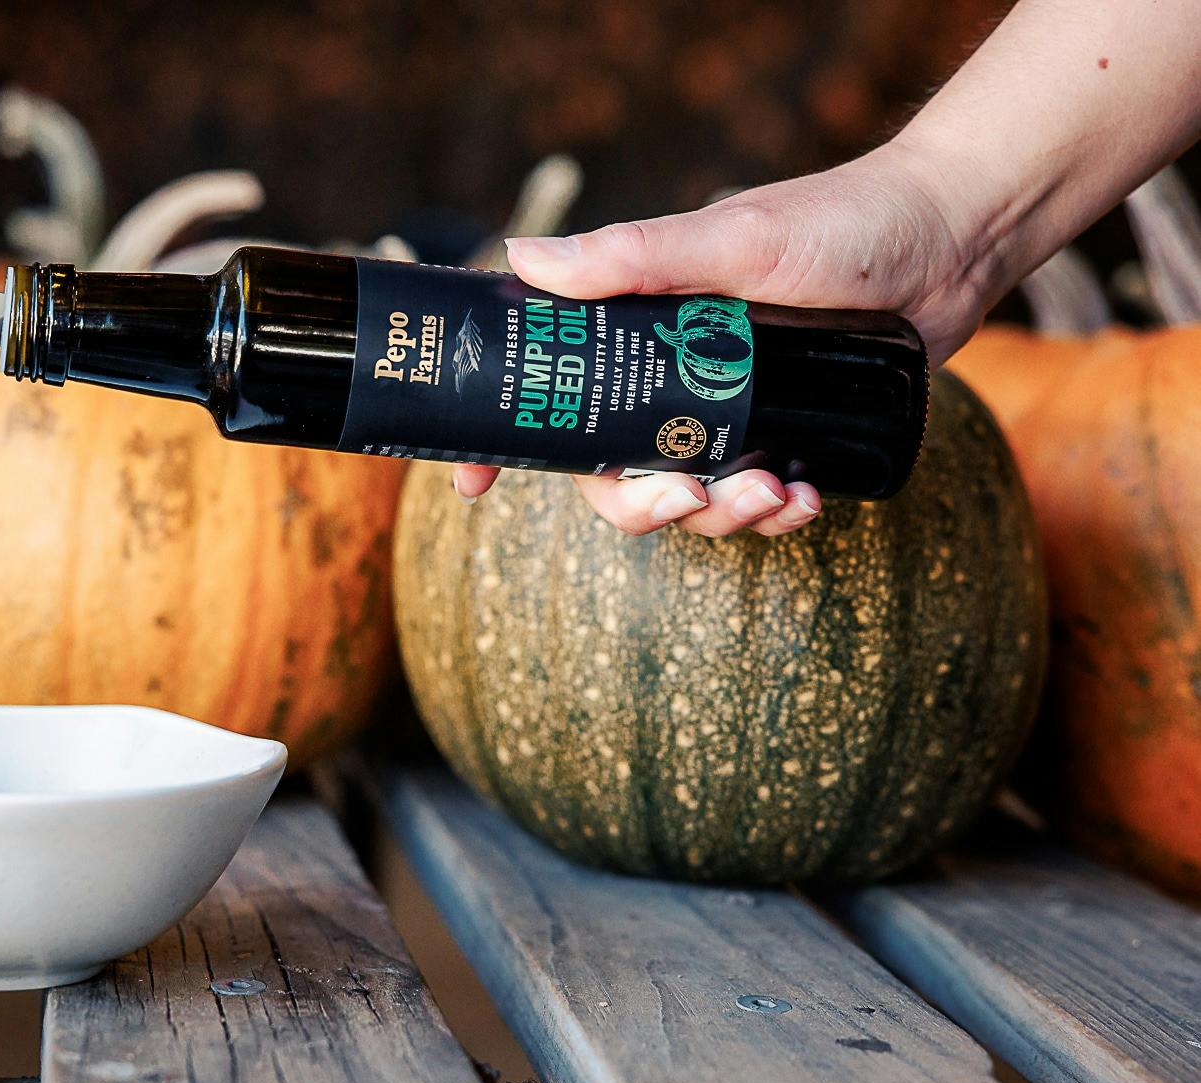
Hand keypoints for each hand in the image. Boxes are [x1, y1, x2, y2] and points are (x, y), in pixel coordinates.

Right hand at [452, 141, 987, 536]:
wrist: (955, 240)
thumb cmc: (842, 222)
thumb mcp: (734, 239)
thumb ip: (635, 257)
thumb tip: (524, 259)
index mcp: (635, 330)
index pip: (548, 391)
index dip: (504, 442)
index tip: (473, 486)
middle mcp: (670, 378)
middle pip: (610, 474)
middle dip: (641, 506)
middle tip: (685, 497)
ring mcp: (727, 414)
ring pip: (686, 498)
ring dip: (722, 515)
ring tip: (777, 491)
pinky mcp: (784, 437)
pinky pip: (755, 502)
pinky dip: (775, 514)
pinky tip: (808, 499)